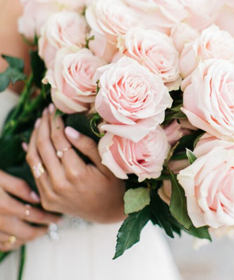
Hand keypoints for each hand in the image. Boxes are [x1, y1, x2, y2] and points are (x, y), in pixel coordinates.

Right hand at [0, 171, 59, 251]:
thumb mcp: (0, 177)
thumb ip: (19, 186)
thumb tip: (36, 198)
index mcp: (5, 205)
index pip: (35, 215)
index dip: (49, 217)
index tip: (59, 215)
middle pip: (28, 232)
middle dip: (44, 229)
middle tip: (54, 225)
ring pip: (16, 241)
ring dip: (31, 237)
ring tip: (41, 231)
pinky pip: (3, 245)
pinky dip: (15, 243)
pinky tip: (22, 237)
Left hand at [26, 105, 124, 223]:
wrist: (108, 211)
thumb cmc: (111, 184)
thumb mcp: (106, 163)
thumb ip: (87, 146)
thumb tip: (68, 130)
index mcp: (76, 174)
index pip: (60, 141)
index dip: (56, 123)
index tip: (57, 110)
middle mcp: (59, 184)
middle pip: (44, 147)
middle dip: (45, 125)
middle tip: (47, 111)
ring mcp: (50, 194)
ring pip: (34, 159)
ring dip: (35, 138)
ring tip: (41, 122)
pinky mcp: (46, 199)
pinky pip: (33, 172)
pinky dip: (32, 154)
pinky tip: (34, 140)